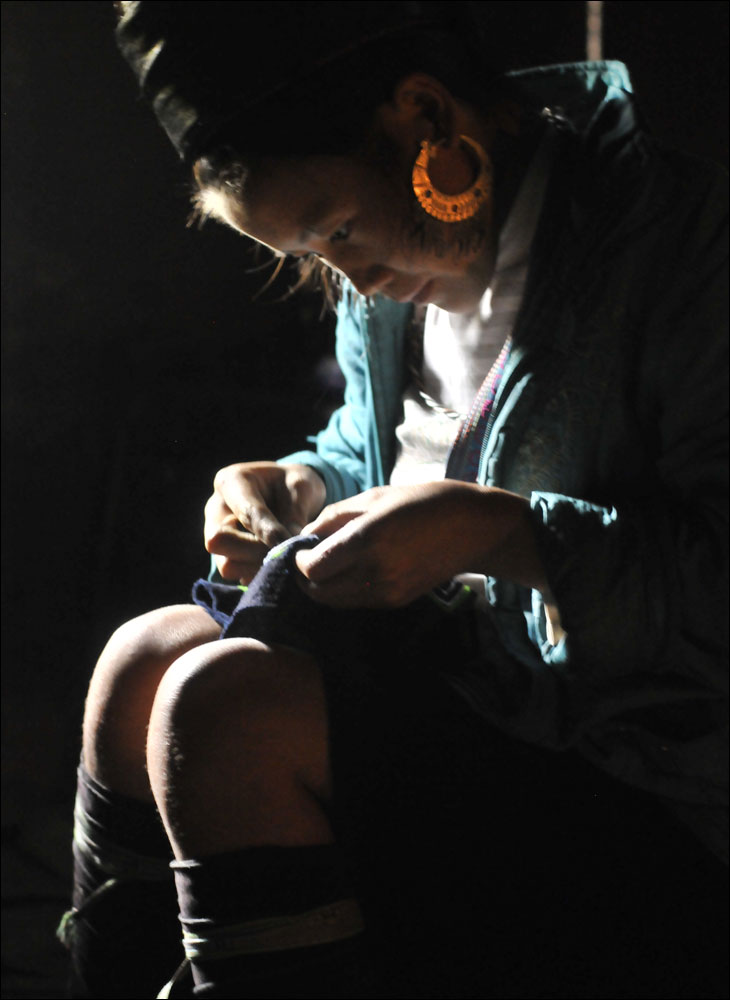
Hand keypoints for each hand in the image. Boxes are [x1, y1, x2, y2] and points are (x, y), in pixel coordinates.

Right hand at [204, 462, 325, 581]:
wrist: (289, 492)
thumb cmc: (294, 483)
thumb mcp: (302, 485)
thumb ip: (295, 514)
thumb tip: (289, 546)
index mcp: (232, 482)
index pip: (245, 512)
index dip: (268, 532)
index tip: (289, 543)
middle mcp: (216, 509)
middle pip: (219, 541)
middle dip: (256, 551)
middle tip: (285, 551)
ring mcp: (216, 535)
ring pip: (226, 564)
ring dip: (259, 567)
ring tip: (284, 558)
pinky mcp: (225, 556)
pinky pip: (237, 576)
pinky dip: (260, 575)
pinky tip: (278, 565)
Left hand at [294, 481, 545, 607]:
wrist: (471, 528)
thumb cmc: (421, 502)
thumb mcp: (374, 497)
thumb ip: (333, 518)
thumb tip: (304, 537)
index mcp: (366, 540)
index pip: (312, 568)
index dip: (299, 560)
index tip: (302, 548)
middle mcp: (374, 572)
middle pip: (319, 592)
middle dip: (307, 578)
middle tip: (309, 560)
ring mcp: (387, 592)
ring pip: (336, 602)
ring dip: (325, 587)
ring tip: (331, 564)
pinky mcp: (397, 601)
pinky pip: (357, 602)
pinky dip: (346, 591)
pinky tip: (354, 570)